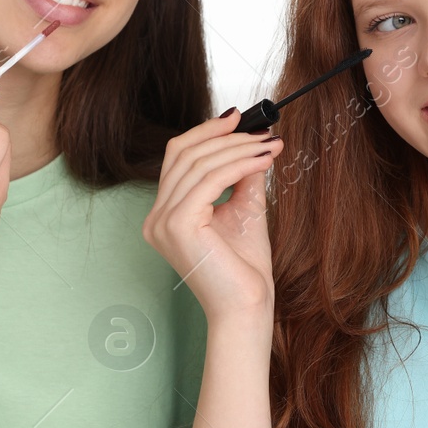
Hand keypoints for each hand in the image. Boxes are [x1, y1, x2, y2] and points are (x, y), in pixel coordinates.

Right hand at [142, 108, 282, 318]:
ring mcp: (163, 222)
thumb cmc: (244, 270)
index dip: (207, 132)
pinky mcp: (179, 226)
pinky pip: (210, 180)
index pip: (178, 157)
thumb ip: (241, 177)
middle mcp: (156, 218)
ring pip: (199, 163)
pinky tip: (263, 160)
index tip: (241, 119)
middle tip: (264, 132)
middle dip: (228, 137)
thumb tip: (252, 142)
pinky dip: (239, 164)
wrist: (246, 307)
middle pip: (185, 154)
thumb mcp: (243, 210)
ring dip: (239, 149)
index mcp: (165, 215)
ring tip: (270, 146)